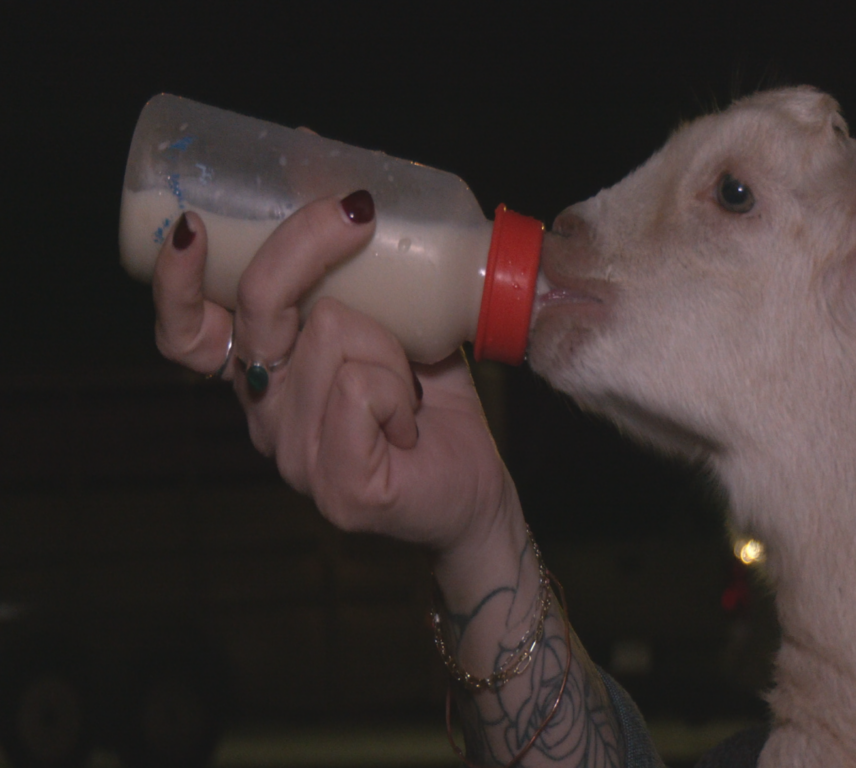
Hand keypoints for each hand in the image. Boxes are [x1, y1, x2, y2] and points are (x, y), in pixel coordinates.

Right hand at [151, 193, 523, 568]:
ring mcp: (295, 457)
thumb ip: (359, 275)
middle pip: (260, 306)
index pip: (186, 334)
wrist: (473, 488)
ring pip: (330, 335)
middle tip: (356, 212)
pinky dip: (400, 389)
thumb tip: (347, 182)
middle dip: (310, 244)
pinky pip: (361, 388)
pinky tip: (407, 423)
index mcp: (265, 376)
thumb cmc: (429, 402)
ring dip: (390, 346)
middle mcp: (265, 416)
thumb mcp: (392, 324)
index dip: (175, 282)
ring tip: (408, 385)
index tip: (192, 227)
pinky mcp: (337, 486)